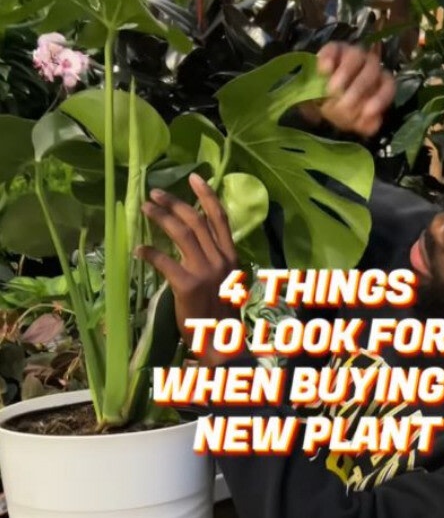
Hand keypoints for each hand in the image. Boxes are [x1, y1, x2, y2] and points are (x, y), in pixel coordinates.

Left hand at [136, 175, 243, 366]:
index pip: (221, 218)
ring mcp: (205, 271)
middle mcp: (221, 259)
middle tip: (154, 194)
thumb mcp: (226, 280)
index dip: (207, 195)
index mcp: (232, 256)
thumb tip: (196, 236)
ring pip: (182, 234)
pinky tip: (138, 249)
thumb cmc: (219, 311)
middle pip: (196, 221)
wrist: (220, 340)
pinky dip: (150, 252)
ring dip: (161, 217)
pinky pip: (165, 261)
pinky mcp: (187, 284)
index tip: (195, 177)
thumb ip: (214, 258)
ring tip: (144, 208)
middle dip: (174, 203)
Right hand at [305, 42, 394, 137]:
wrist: (318, 94)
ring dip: (343, 75)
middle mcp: (371, 66)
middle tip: (342, 106)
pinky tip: (323, 71)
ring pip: (354, 58)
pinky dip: (328, 59)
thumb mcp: (353, 120)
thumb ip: (365, 125)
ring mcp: (353, 54)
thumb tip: (372, 125)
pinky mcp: (334, 48)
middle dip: (356, 92)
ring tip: (331, 91)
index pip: (388, 88)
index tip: (367, 112)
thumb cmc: (342, 107)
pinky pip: (333, 48)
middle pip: (370, 74)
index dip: (379, 100)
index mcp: (382, 82)